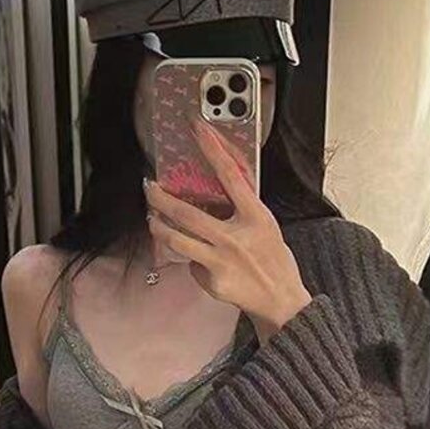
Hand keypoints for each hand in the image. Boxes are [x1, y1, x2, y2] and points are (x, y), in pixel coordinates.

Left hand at [144, 119, 310, 341]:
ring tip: (152, 220)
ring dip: (158, 227)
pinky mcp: (212, 280)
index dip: (213, 149)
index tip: (198, 128)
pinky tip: (201, 262)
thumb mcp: (265, 225)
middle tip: (148, 188)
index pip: (230, 175)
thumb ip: (243, 206)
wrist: (280, 300)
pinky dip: (192, 259)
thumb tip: (219, 185)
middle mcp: (235, 236)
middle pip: (186, 212)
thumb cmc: (272, 258)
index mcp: (255, 216)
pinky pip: (191, 262)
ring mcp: (221, 260)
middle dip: (160, 198)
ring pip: (176, 239)